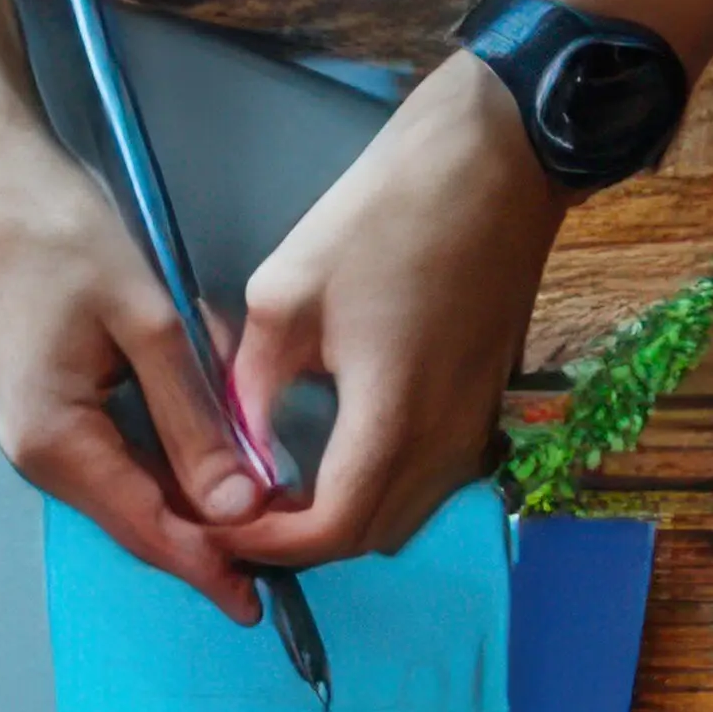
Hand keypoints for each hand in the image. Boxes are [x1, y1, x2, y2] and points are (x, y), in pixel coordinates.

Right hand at [0, 125, 285, 613]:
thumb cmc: (57, 237)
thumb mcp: (147, 326)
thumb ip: (194, 422)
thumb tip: (238, 505)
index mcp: (53, 439)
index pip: (146, 529)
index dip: (208, 568)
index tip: (260, 602)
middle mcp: (38, 449)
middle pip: (141, 516)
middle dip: (211, 531)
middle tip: (286, 541)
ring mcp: (40, 428)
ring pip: (138, 481)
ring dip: (197, 473)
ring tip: (256, 463)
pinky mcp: (51, 403)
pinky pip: (124, 445)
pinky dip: (175, 438)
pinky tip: (213, 408)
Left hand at [214, 68, 561, 566]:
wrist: (496, 167)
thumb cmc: (385, 218)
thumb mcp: (285, 295)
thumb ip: (254, 389)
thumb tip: (234, 449)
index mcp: (392, 417)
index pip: (327, 531)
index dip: (265, 544)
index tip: (216, 523)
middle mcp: (447, 443)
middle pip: (367, 538)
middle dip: (298, 541)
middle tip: (236, 507)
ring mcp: (475, 427)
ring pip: (403, 515)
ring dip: (342, 519)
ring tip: (280, 487)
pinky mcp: (485, 407)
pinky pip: (428, 481)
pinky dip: (378, 489)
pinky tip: (335, 453)